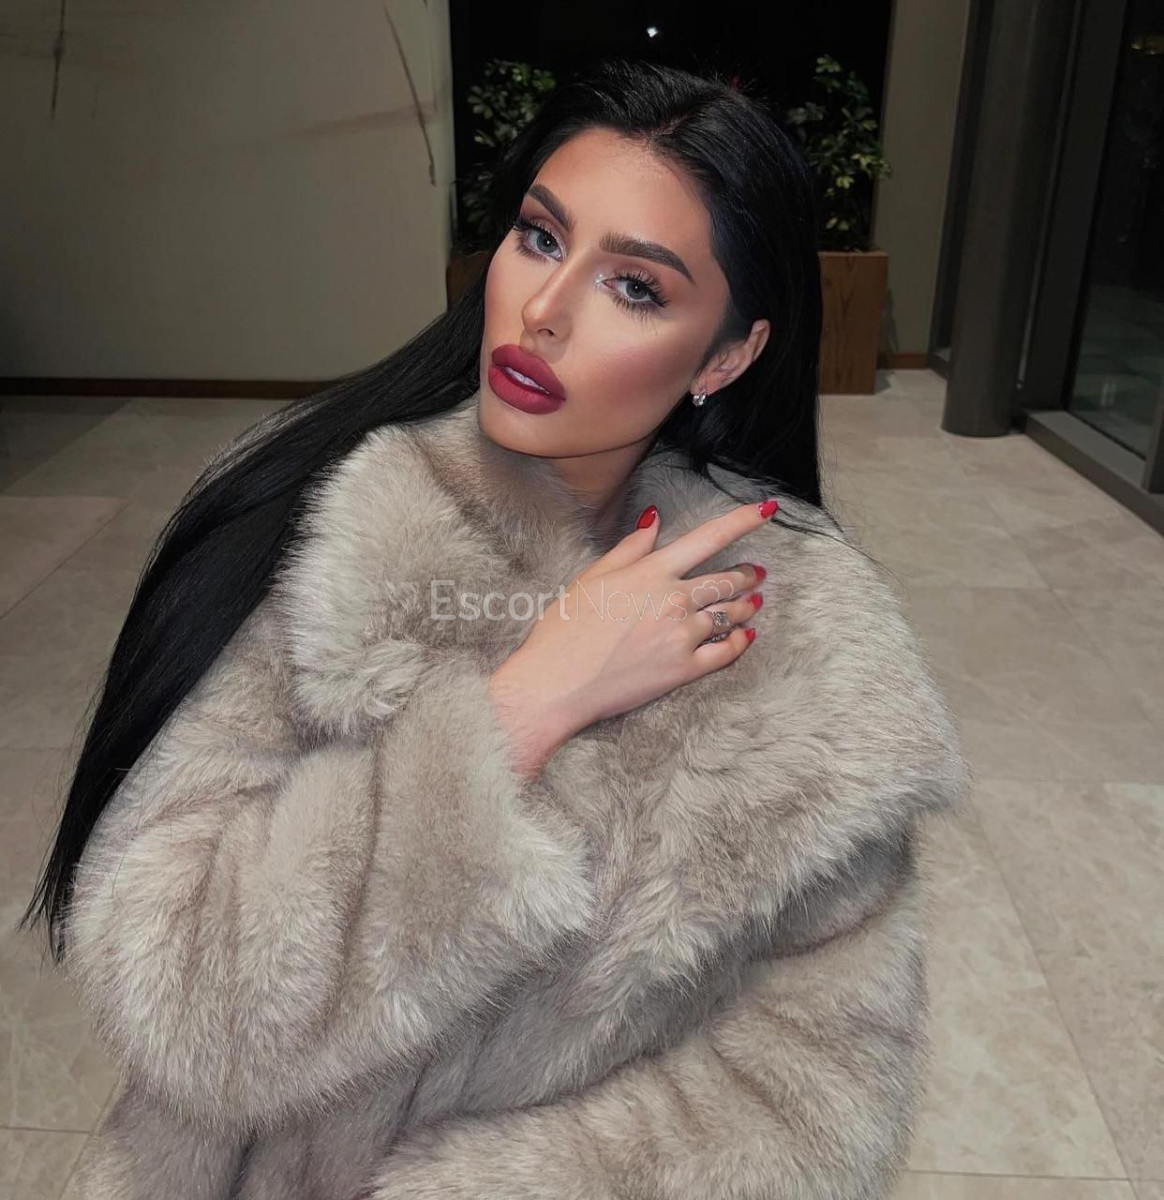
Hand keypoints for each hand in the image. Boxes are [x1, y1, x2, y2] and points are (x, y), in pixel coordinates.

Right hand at [490, 498, 774, 763]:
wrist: (557, 682)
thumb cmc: (566, 628)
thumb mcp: (593, 577)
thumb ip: (631, 548)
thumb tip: (654, 520)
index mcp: (652, 572)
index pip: (710, 537)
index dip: (744, 520)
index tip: (767, 510)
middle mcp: (674, 600)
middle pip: (728, 579)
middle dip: (748, 573)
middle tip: (756, 572)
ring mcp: (683, 636)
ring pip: (731, 614)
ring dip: (747, 605)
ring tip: (754, 601)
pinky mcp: (684, 670)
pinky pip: (726, 653)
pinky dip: (741, 642)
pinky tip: (747, 636)